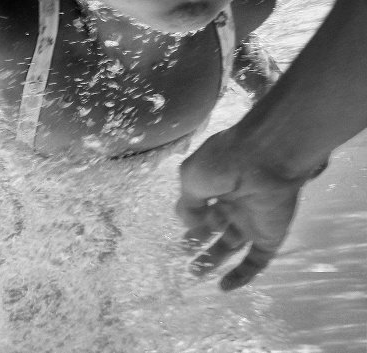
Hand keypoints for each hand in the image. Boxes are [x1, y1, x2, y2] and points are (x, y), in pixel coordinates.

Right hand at [177, 128, 325, 290]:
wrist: (267, 160)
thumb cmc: (224, 163)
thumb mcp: (191, 177)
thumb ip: (187, 204)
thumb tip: (189, 224)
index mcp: (213, 184)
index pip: (198, 204)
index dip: (188, 217)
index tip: (179, 228)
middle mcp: (231, 203)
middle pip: (213, 226)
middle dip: (196, 239)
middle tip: (182, 252)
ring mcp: (250, 221)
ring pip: (230, 245)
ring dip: (213, 260)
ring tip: (194, 273)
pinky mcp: (268, 236)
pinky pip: (256, 260)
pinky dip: (242, 275)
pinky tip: (225, 287)